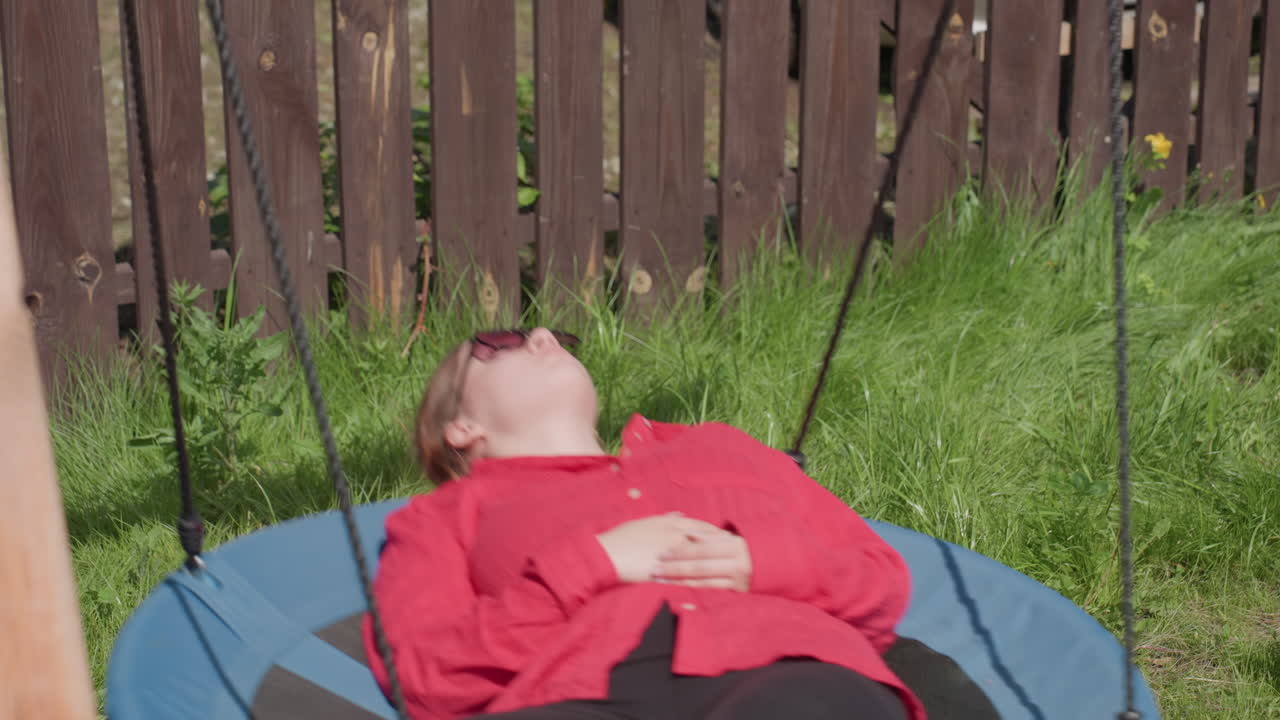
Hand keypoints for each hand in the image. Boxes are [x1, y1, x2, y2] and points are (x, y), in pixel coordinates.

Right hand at [595, 512, 725, 583]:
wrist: (606, 555)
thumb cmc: (622, 538)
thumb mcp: (644, 523)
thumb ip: (664, 519)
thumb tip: (679, 514)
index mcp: (669, 524)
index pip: (699, 526)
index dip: (715, 532)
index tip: (727, 536)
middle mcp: (674, 537)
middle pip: (705, 542)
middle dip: (722, 546)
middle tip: (737, 551)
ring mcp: (672, 556)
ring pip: (700, 560)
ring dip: (717, 565)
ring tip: (731, 570)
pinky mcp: (666, 573)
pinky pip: (689, 578)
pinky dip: (703, 582)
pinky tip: (714, 587)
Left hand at [653, 531, 752, 591]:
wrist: (778, 565)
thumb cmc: (750, 547)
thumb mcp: (734, 537)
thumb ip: (712, 536)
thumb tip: (688, 533)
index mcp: (735, 547)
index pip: (702, 550)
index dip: (681, 551)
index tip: (661, 553)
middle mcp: (737, 564)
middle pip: (699, 566)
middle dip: (675, 568)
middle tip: (655, 568)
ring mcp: (737, 580)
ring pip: (702, 580)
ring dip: (679, 580)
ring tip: (660, 579)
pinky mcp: (737, 591)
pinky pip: (709, 588)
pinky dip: (691, 586)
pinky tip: (677, 585)